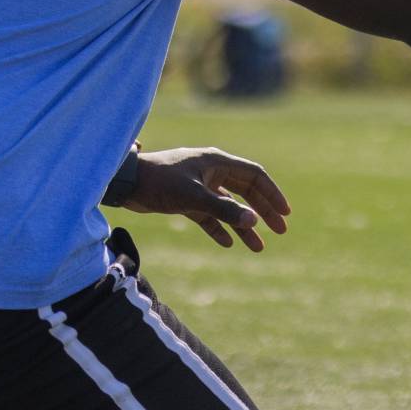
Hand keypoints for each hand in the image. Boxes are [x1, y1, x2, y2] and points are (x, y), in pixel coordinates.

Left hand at [120, 147, 291, 251]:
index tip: (285, 213)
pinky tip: (228, 243)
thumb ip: (224, 210)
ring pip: (229, 207)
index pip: (255, 176)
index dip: (272, 194)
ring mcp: (199, 186)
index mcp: (217, 162)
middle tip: (281, 230)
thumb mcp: (194, 197)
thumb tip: (254, 221)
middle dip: (263, 212)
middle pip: (246, 192)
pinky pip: (210, 215)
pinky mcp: (186, 200)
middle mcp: (211, 172)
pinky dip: (219, 228)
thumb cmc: (159, 182)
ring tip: (257, 247)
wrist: (125, 183)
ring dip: (243, 226)